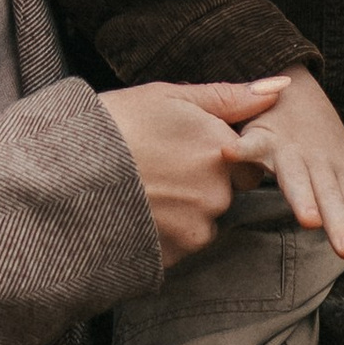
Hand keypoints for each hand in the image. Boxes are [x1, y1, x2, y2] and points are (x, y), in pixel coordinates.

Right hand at [100, 78, 290, 270]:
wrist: (63, 174)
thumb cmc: (113, 125)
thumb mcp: (169, 97)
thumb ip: (229, 97)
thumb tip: (280, 87)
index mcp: (221, 151)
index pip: (246, 164)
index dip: (218, 158)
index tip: (183, 151)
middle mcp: (217, 193)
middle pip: (224, 195)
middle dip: (201, 186)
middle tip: (157, 171)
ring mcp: (195, 229)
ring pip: (202, 222)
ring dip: (181, 212)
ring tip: (140, 191)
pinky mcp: (172, 257)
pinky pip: (178, 246)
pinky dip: (162, 235)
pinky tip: (134, 213)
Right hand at [227, 65, 343, 266]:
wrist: (293, 78)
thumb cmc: (312, 132)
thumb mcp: (333, 161)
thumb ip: (337, 198)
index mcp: (338, 168)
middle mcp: (318, 160)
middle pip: (329, 197)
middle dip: (339, 225)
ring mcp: (290, 147)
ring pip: (296, 177)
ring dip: (303, 197)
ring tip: (310, 221)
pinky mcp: (261, 134)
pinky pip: (248, 144)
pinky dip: (240, 150)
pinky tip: (229, 155)